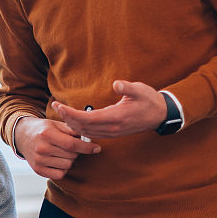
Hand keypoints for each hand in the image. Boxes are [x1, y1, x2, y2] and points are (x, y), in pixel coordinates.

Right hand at [13, 117, 100, 180]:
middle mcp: (42, 148)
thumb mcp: (56, 124)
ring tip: (62, 152)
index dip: (87, 148)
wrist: (22, 135)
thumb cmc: (43, 129)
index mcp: (47, 134)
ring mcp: (39, 160)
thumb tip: (89, 137)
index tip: (97, 148)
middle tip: (71, 146)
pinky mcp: (38, 170)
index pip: (72, 145)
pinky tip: (58, 160)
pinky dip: (63, 169)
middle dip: (77, 151)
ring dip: (70, 160)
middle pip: (71, 156)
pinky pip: (60, 174)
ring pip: (67, 166)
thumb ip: (72, 130)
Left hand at [53, 81, 167, 139]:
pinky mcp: (113, 133)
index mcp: (116, 118)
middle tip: (55, 107)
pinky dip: (80, 128)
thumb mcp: (140, 90)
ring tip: (61, 113)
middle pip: (83, 127)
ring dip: (72, 124)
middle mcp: (112, 128)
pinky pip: (92, 133)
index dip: (71, 114)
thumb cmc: (150, 100)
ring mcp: (112, 132)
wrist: (161, 115)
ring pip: (86, 132)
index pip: (87, 119)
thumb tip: (116, 84)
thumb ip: (127, 88)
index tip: (59, 106)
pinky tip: (74, 121)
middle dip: (67, 118)